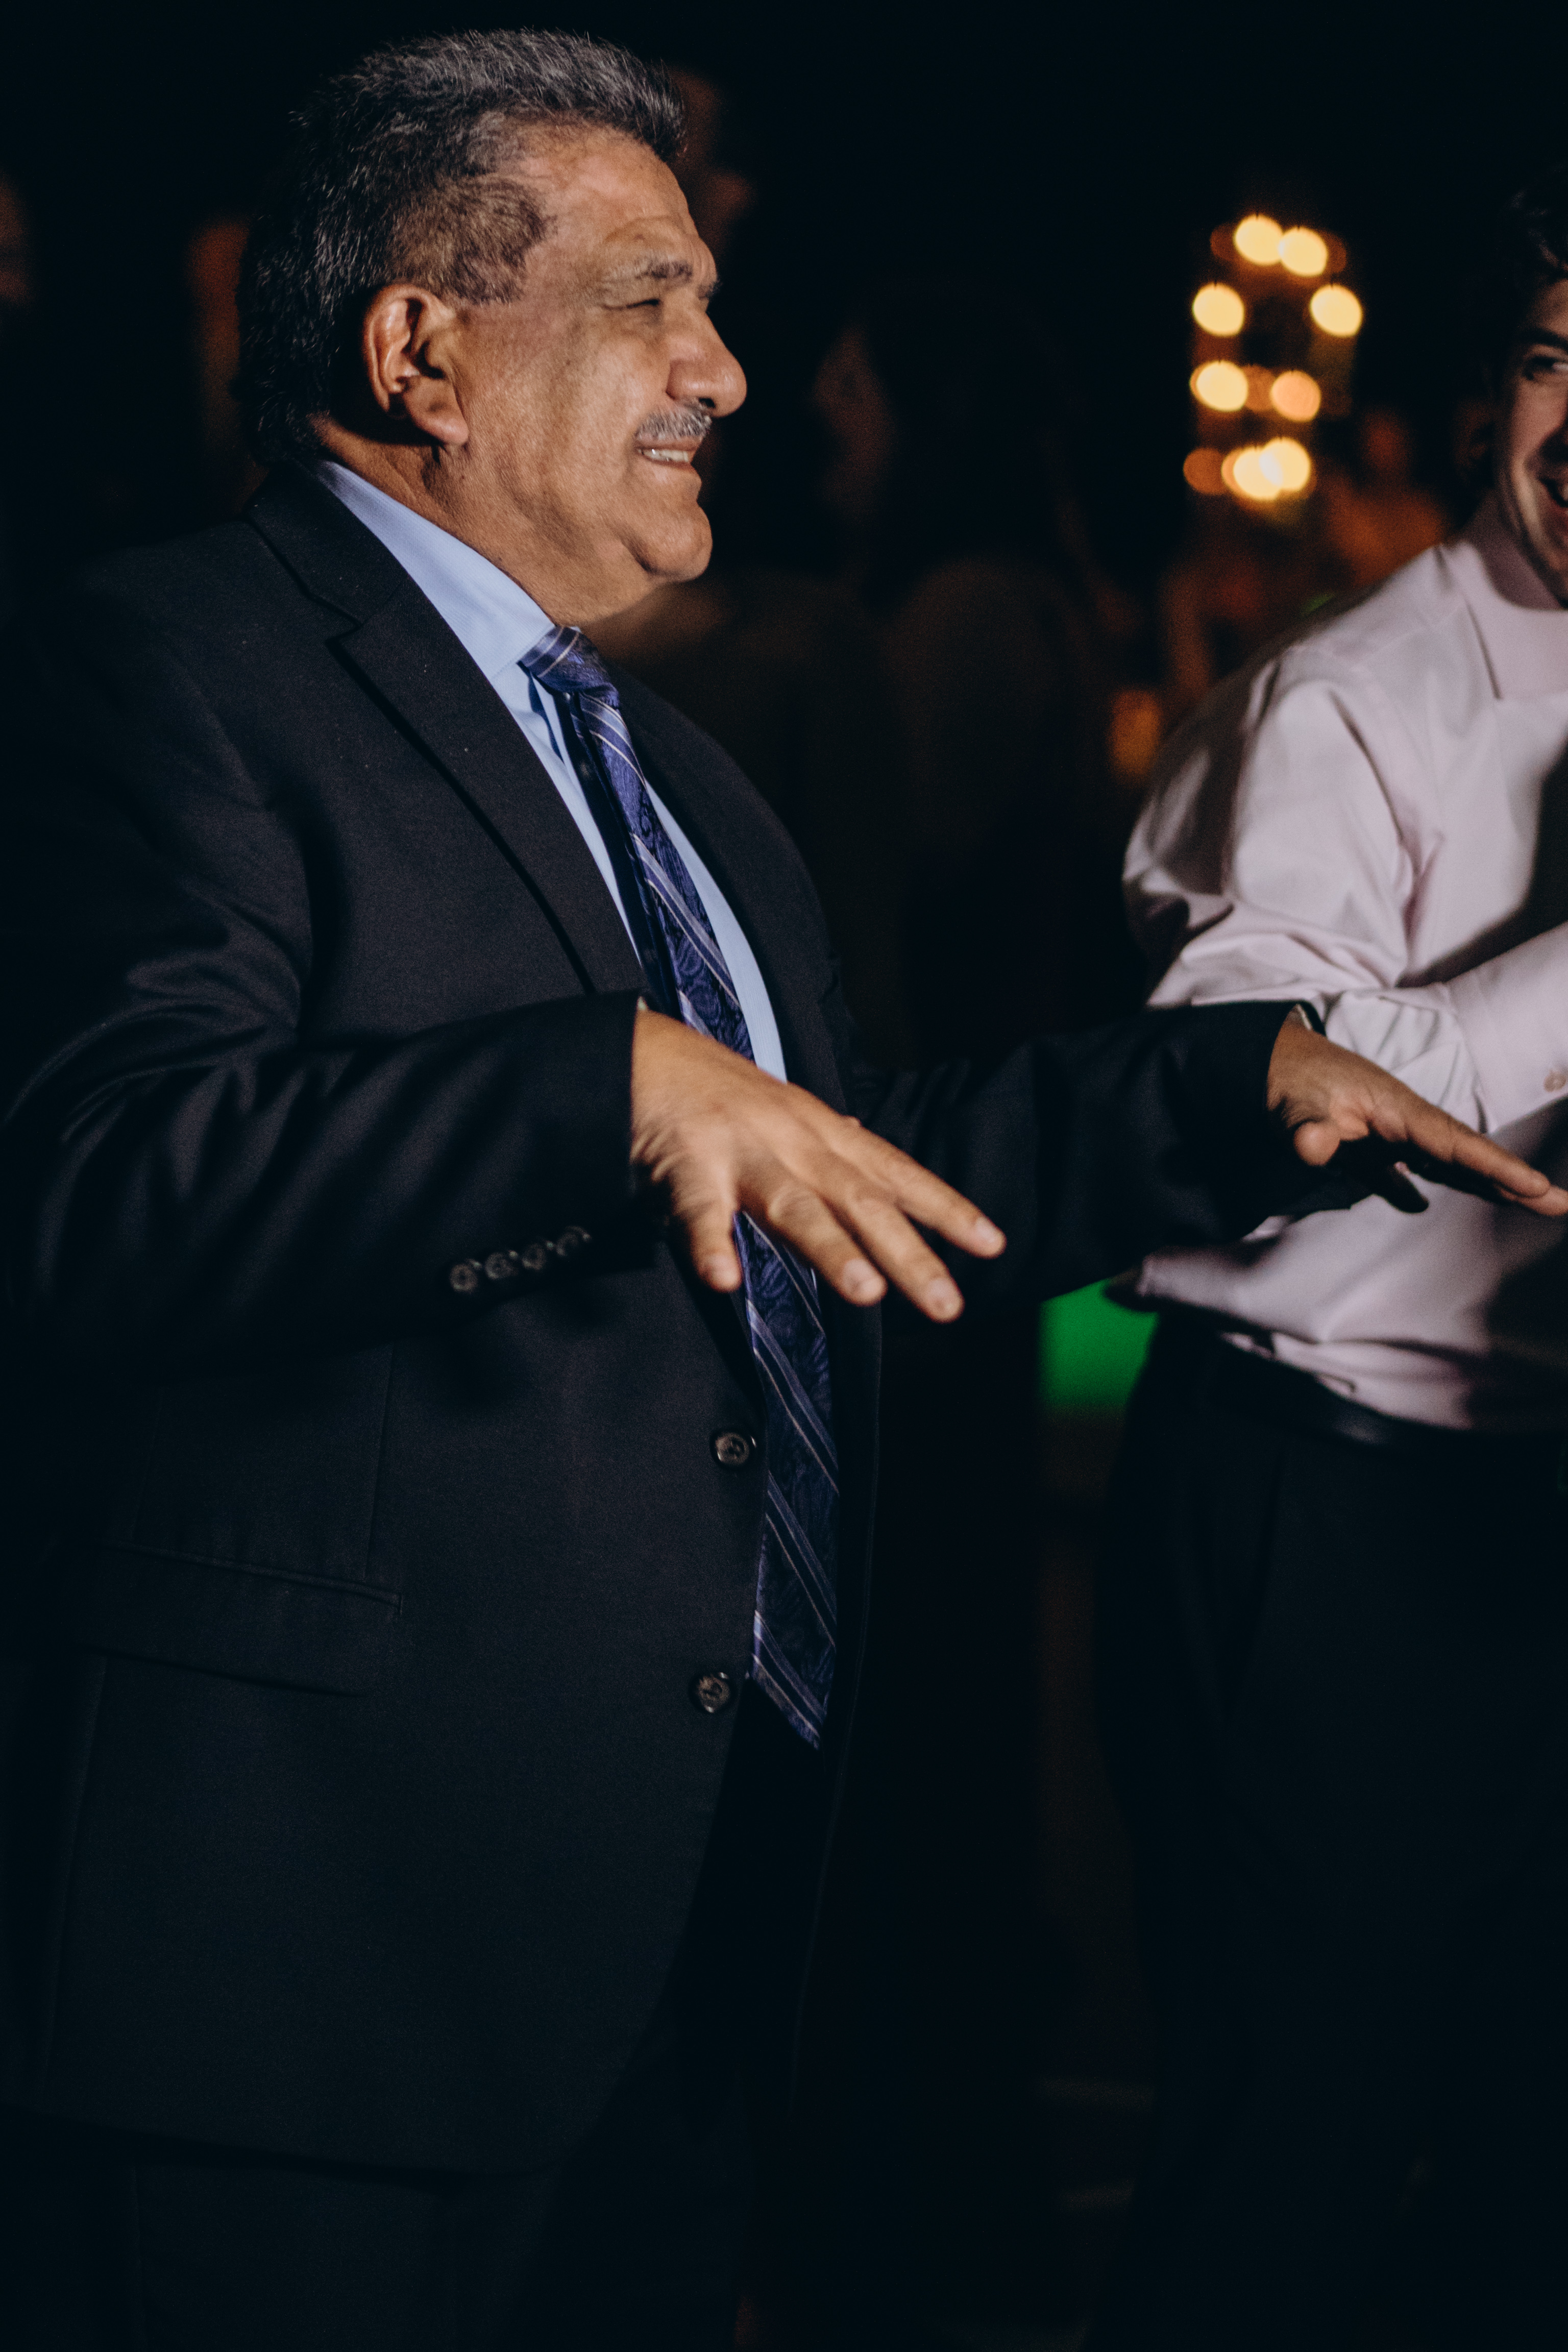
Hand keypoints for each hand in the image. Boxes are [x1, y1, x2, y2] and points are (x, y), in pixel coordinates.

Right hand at [629, 1008, 1004, 1317]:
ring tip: (866, 1291)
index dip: (946, 1208)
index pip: (897, 1175)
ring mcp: (743, 1151)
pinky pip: (699, 1210)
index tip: (992, 1246)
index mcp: (824, 1135)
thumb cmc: (721, 1097)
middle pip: (861, 1201)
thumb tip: (888, 1171)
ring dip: (832, 1248)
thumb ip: (839, 1151)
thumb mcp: (792, 1119)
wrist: (645, 1052)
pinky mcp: (686, 1164)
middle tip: (947, 1305)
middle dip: (908, 1254)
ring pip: (794, 1205)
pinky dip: (710, 1243)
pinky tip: (724, 1280)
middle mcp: (795, 1142)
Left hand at [1267, 1011, 1567, 1215]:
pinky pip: (1423, 1169)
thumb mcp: (1292, 1105)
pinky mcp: (1380, 1146)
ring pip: (1455, 1164)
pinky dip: (1448, 1183)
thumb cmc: (1288, 1080)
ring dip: (1494, 1185)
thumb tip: (1312, 1147)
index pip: (1456, 1143)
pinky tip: (1467, 1203)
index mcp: (1398, 1110)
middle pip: (1471, 1155)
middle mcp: (1408, 1122)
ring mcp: (1398, 1134)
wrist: (1271, 1062)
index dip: (1495, 1167)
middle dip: (1517, 1180)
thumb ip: (1306, 1127)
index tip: (1533, 1186)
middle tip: (1562, 1205)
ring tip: (1539, 1205)